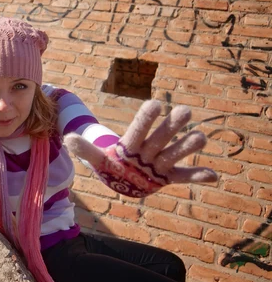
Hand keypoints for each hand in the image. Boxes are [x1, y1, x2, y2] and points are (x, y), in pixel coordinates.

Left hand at [64, 100, 217, 196]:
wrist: (121, 175)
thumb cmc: (110, 163)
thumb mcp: (97, 158)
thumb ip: (86, 149)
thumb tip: (68, 139)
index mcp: (130, 143)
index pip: (138, 128)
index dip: (146, 118)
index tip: (155, 104)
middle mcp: (148, 150)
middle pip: (160, 137)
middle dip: (172, 126)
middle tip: (185, 110)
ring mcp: (159, 163)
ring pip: (174, 153)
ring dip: (187, 146)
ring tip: (201, 137)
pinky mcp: (167, 177)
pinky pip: (184, 176)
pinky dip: (197, 177)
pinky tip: (213, 176)